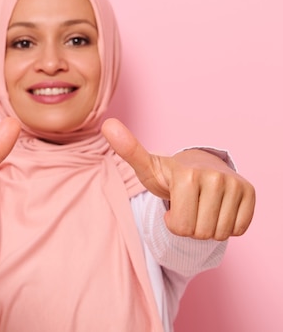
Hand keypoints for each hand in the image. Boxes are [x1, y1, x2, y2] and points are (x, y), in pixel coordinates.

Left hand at [102, 118, 254, 240]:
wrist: (198, 166)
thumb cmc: (168, 174)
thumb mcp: (146, 166)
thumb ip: (128, 150)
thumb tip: (107, 124)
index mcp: (187, 176)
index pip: (181, 228)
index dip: (173, 223)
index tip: (172, 204)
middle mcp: (215, 178)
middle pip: (200, 233)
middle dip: (190, 227)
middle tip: (187, 206)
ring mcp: (236, 185)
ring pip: (220, 233)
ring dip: (208, 227)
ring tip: (200, 207)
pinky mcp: (250, 192)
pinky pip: (238, 229)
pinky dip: (226, 225)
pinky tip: (217, 208)